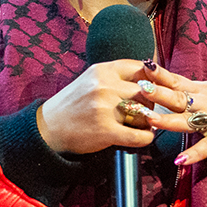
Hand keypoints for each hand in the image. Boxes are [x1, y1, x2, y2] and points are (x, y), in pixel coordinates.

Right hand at [36, 60, 159, 154]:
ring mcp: (106, 109)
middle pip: (146, 92)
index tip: (157, 88)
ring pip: (145, 113)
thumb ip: (115, 77)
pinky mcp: (106, 131)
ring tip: (145, 124)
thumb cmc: (72, 104)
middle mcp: (105, 86)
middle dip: (152, 103)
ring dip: (150, 120)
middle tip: (149, 110)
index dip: (154, 79)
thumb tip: (147, 77)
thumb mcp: (91, 80)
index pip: (141, 68)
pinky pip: (139, 135)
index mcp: (102, 70)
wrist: (49, 127)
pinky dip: (146, 138)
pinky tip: (144, 137)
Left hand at [135, 65, 206, 166]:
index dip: (159, 75)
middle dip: (159, 94)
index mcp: (201, 90)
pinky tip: (180, 161)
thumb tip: (164, 83)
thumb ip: (190, 89)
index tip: (142, 67)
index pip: (176, 80)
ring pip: (188, 120)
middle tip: (139, 89)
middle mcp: (206, 103)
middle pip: (178, 98)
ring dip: (169, 120)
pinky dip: (194, 154)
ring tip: (151, 120)